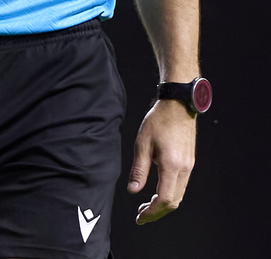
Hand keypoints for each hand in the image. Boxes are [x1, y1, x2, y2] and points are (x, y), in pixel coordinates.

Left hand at [127, 99, 196, 224]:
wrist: (178, 105)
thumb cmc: (159, 121)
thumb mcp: (142, 144)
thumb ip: (139, 170)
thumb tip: (133, 191)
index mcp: (172, 165)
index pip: (164, 199)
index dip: (152, 212)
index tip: (140, 217)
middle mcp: (184, 169)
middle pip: (173, 202)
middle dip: (157, 212)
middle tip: (141, 214)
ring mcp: (189, 166)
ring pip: (178, 195)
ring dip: (163, 204)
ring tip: (147, 205)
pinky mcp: (189, 162)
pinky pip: (181, 186)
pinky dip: (169, 194)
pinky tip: (157, 190)